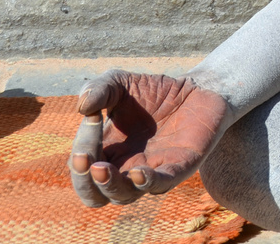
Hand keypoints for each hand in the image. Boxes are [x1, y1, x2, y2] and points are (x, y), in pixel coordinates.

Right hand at [68, 71, 230, 206]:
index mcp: (108, 152)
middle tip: (86, 160)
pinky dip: (148, 183)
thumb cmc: (155, 91)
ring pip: (124, 195)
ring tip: (102, 169)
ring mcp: (152, 170)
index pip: (83, 166)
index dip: (81, 148)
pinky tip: (138, 173)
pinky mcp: (179, 167)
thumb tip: (82, 106)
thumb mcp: (121, 83)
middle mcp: (126, 168)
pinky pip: (160, 184)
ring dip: (110, 186)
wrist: (199, 89)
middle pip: (96, 195)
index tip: (93, 117)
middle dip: (85, 182)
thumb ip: (100, 88)